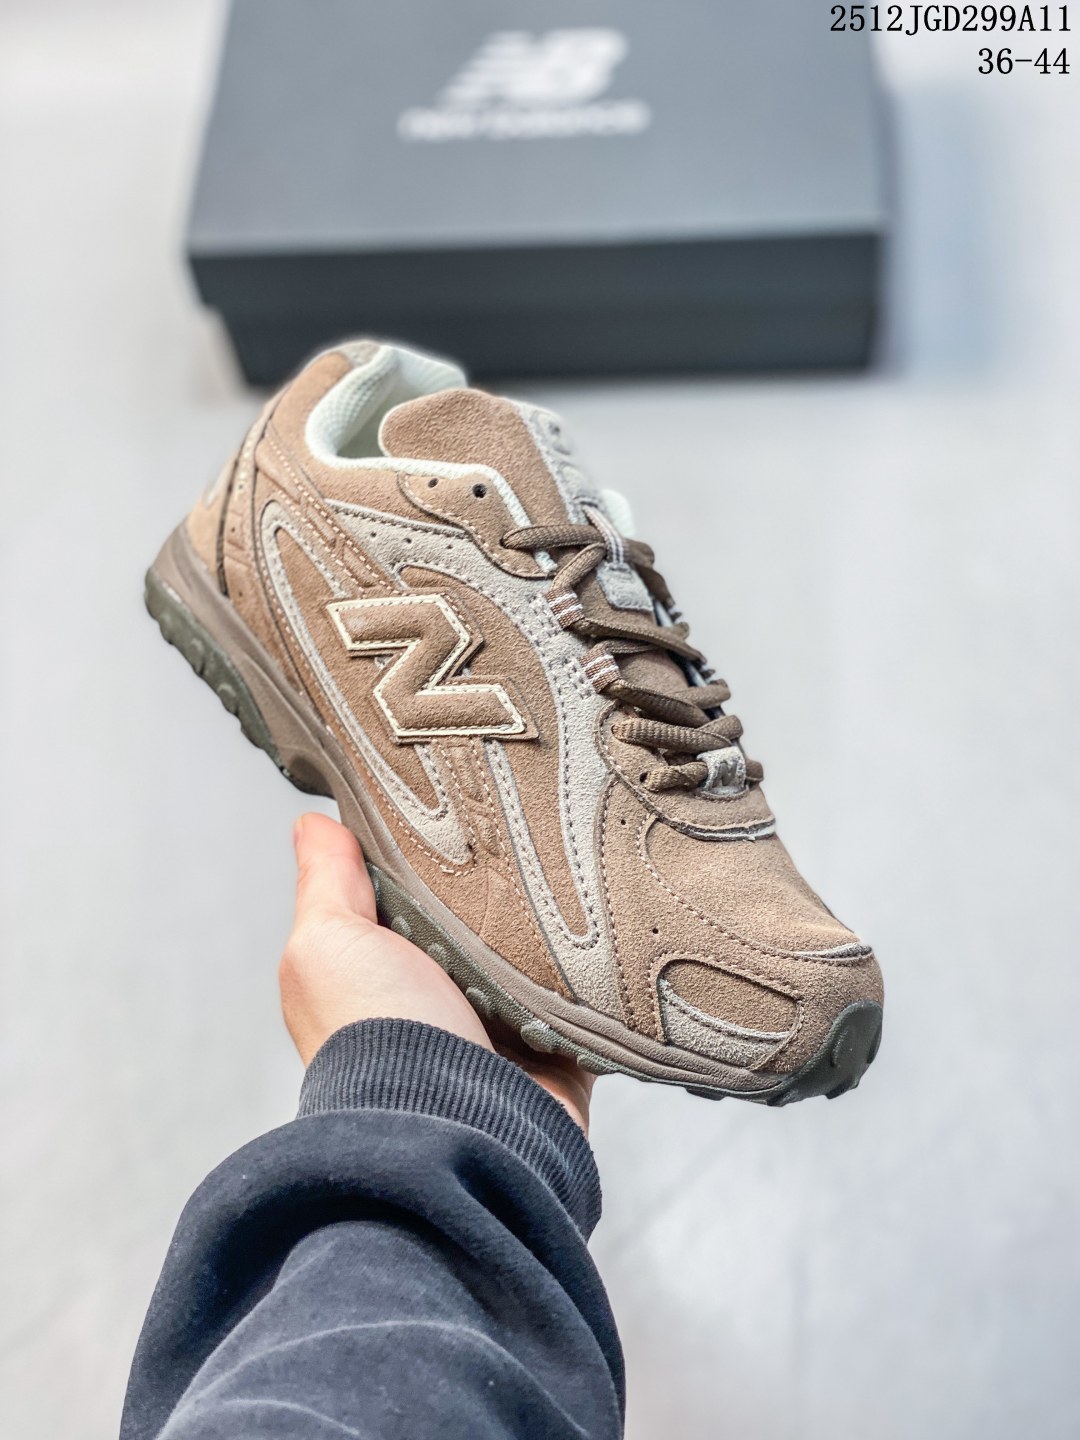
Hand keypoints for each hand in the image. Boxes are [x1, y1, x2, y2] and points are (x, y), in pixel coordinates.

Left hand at [281, 813, 593, 1132]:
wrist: (452, 1130)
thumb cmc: (374, 1040)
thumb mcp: (328, 944)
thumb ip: (325, 884)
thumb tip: (313, 822)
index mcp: (378, 974)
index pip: (404, 897)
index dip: (424, 855)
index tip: (456, 803)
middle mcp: (437, 1004)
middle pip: (478, 926)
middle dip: (501, 891)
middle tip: (529, 834)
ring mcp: (499, 1032)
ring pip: (536, 960)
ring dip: (553, 931)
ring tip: (576, 874)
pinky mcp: (557, 1054)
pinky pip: (590, 1002)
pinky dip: (600, 978)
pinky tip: (610, 936)